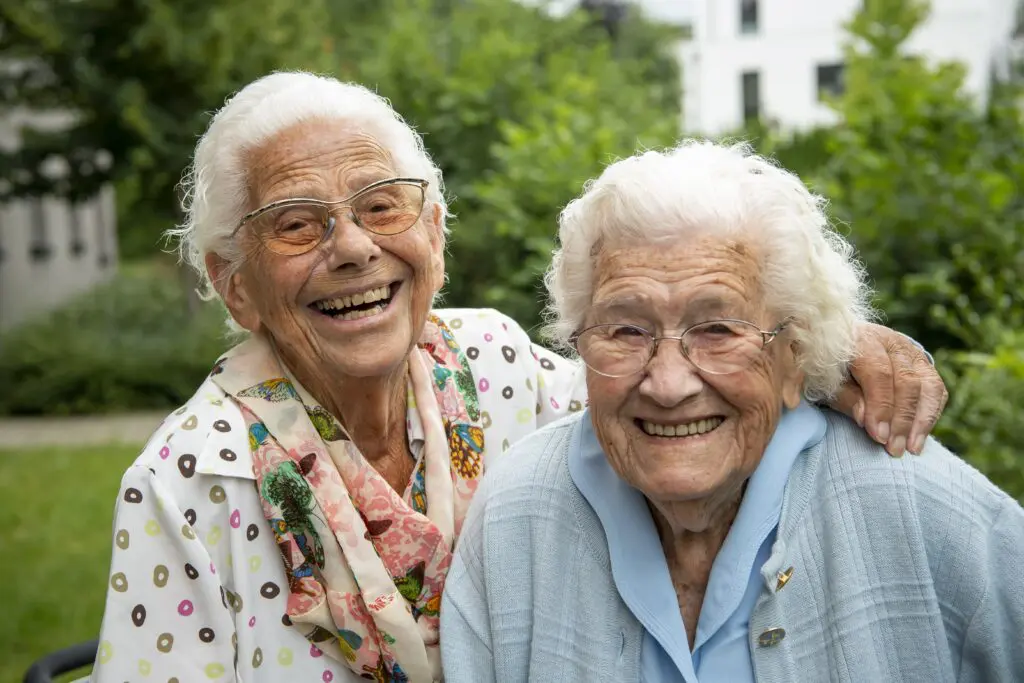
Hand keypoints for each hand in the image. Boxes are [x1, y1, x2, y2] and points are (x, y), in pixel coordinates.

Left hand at [829, 323, 948, 457]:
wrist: (841, 346)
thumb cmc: (830, 368)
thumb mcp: (827, 382)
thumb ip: (846, 398)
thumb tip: (865, 419)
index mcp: (863, 340)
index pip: (879, 374)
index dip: (881, 407)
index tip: (878, 437)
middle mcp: (891, 342)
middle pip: (907, 382)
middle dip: (902, 420)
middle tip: (894, 449)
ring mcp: (912, 351)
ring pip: (928, 386)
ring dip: (921, 421)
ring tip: (911, 448)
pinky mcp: (924, 363)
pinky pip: (936, 390)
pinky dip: (930, 415)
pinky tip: (918, 438)